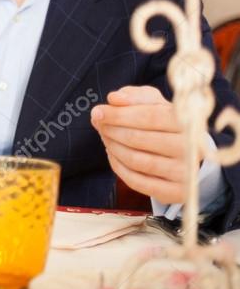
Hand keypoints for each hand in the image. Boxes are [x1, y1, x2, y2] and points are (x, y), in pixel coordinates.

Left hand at [91, 85, 188, 204]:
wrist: (187, 153)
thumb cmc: (164, 123)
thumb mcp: (153, 103)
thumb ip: (134, 97)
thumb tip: (114, 99)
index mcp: (189, 123)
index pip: (150, 116)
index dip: (119, 114)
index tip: (98, 111)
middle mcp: (191, 149)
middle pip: (139, 139)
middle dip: (112, 130)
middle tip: (98, 124)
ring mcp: (184, 173)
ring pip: (136, 160)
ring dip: (112, 147)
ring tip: (105, 137)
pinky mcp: (175, 192)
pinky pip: (136, 181)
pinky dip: (118, 166)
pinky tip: (112, 154)